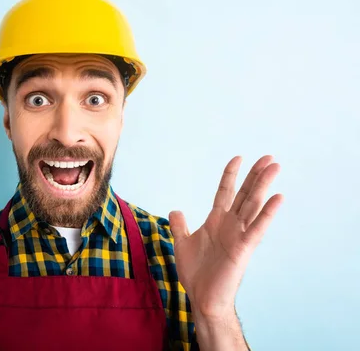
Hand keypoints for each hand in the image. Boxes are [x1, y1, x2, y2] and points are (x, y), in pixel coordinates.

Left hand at [168, 155, 282, 319]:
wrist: (202, 297)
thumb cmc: (196, 273)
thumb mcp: (182, 243)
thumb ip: (180, 226)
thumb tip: (175, 210)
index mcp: (216, 221)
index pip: (225, 192)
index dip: (231, 175)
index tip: (238, 157)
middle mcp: (230, 225)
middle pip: (245, 194)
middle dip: (255, 175)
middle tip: (268, 157)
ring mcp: (238, 235)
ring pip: (253, 205)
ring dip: (264, 186)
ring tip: (275, 167)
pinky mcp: (244, 248)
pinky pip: (257, 228)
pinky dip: (267, 213)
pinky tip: (278, 197)